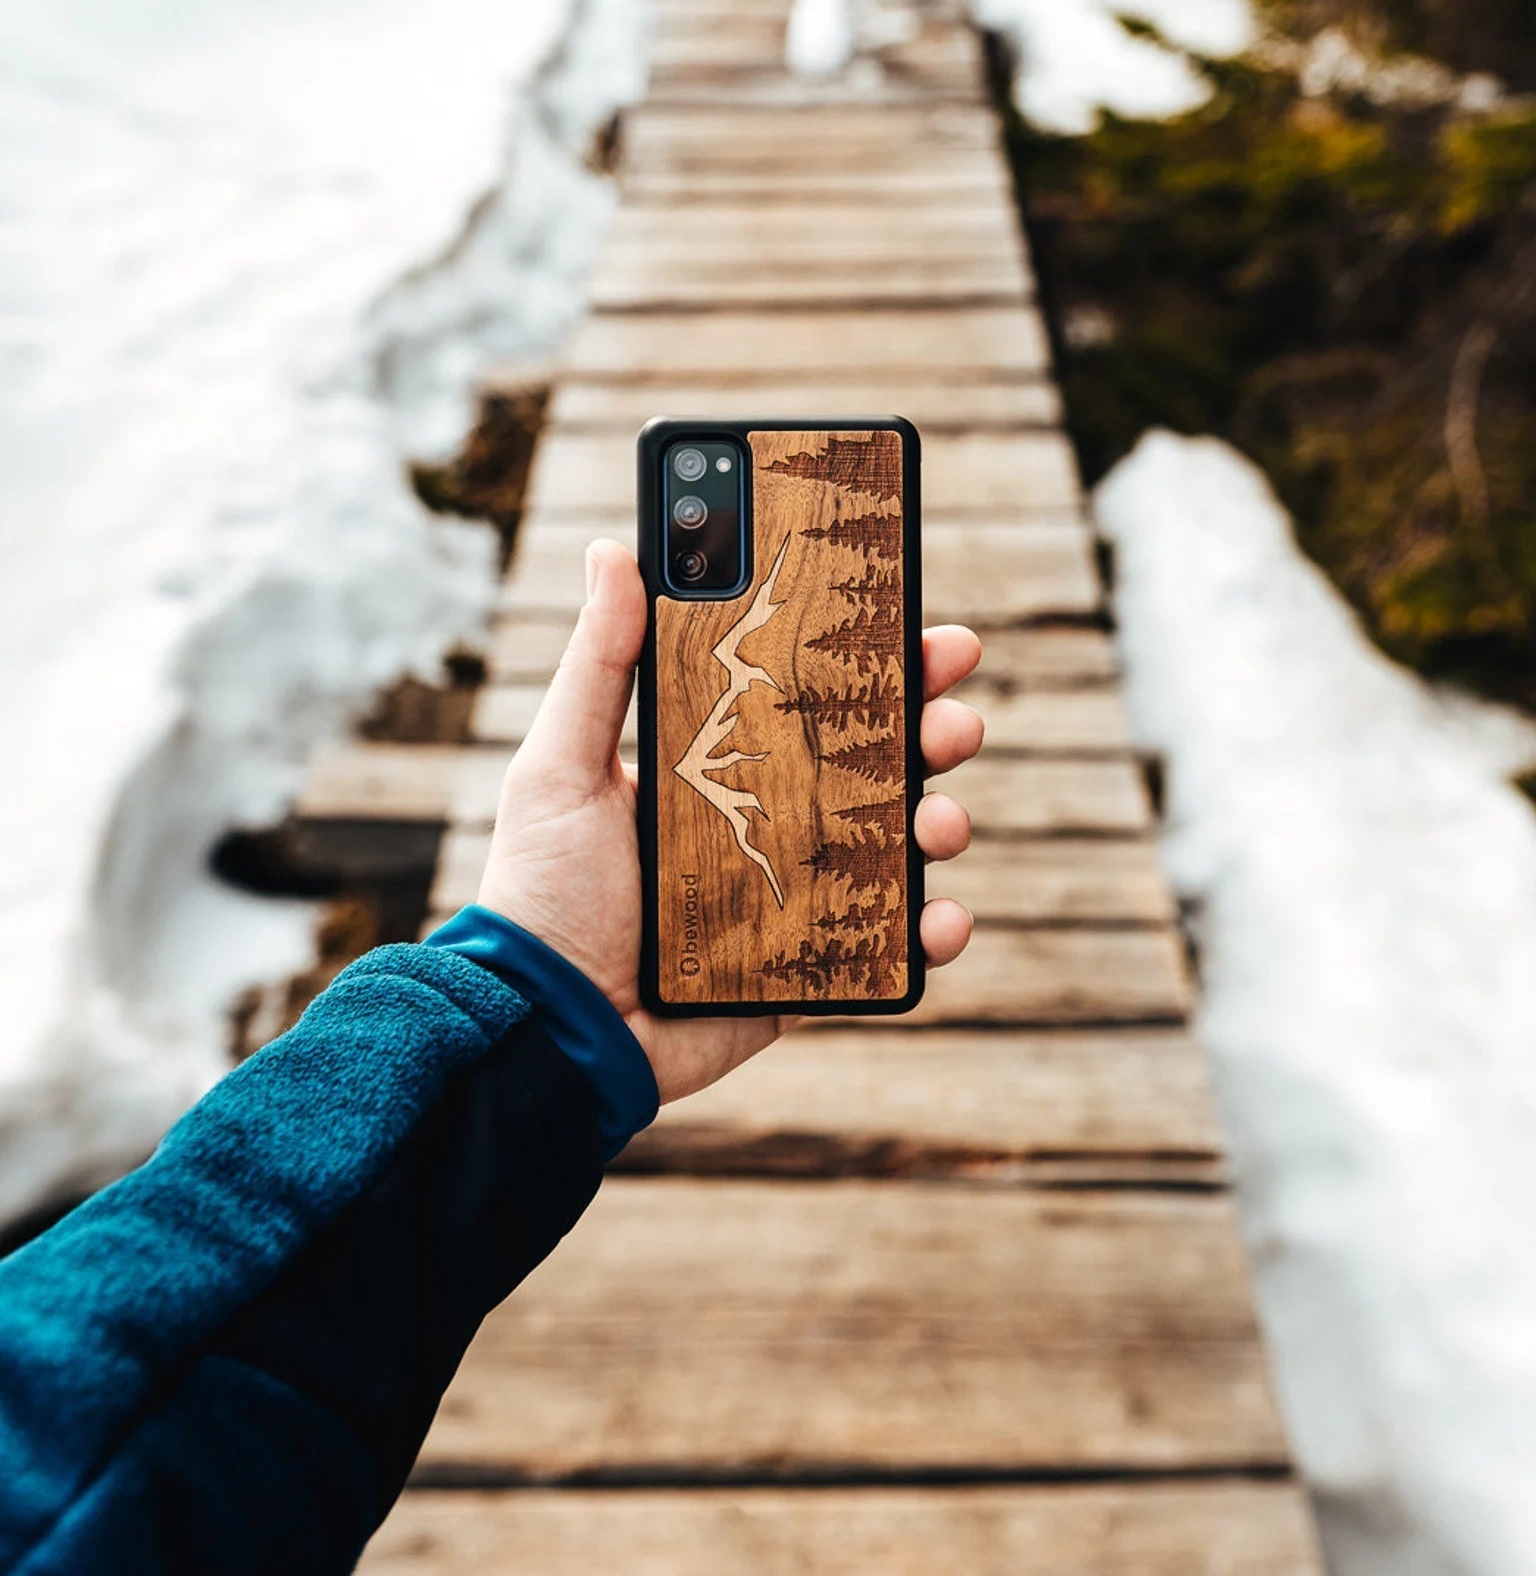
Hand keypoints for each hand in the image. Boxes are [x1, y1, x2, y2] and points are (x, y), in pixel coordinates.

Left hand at [477, 539, 982, 1103]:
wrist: (547, 1028)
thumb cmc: (542, 889)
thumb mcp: (560, 764)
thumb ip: (598, 663)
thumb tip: (613, 548)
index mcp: (720, 762)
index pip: (811, 692)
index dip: (872, 655)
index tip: (915, 614)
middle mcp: (770, 819)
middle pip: (875, 758)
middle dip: (931, 725)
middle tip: (953, 712)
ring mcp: (797, 895)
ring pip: (897, 844)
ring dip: (941, 819)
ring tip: (938, 820)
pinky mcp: (808, 970)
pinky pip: (889, 945)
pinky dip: (932, 931)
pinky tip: (941, 917)